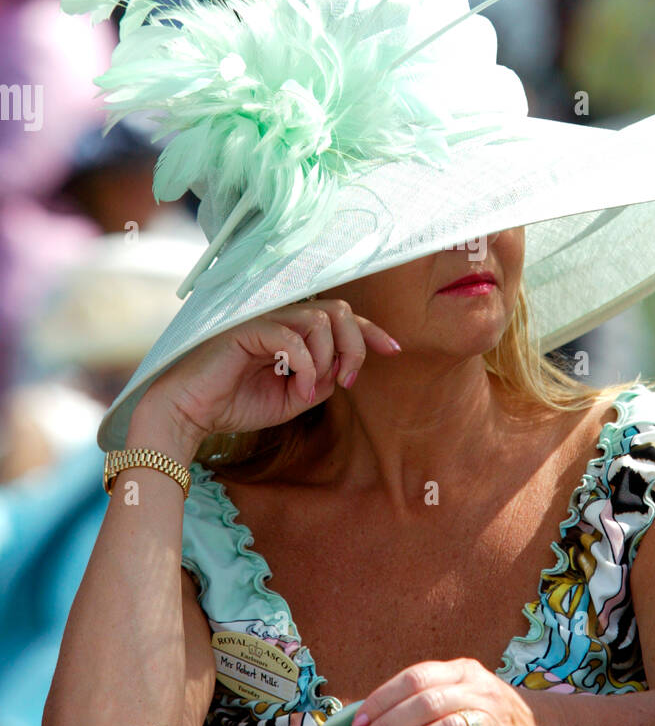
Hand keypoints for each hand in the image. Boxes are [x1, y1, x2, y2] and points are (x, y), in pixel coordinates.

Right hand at [139, 298, 400, 442]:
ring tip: (311, 390)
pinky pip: (292, 337)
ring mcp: (263, 320)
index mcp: (292, 332)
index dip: (370, 331)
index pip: (340, 319)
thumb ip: (322, 380)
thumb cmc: (234, 404)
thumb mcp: (292, 399)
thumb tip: (344, 369)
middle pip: (338, 311)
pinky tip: (298, 388)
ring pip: (319, 319)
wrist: (188, 414)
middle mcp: (280, 319)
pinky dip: (306, 365)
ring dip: (327, 359)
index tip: (394, 350)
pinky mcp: (247, 329)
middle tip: (349, 379)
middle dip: (356, 344)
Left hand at [352, 657, 544, 725]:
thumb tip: (366, 714)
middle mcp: (479, 691)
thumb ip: (421, 695)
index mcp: (464, 670)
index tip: (359, 720)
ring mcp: (492, 721)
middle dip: (390, 723)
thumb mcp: (461, 688)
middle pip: (428, 702)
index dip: (383, 698)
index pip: (416, 677)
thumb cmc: (484, 708)